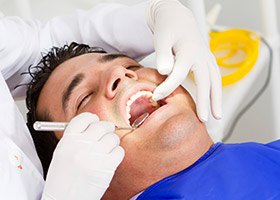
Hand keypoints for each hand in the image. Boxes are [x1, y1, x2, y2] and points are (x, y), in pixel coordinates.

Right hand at [42, 113, 123, 199]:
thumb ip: (77, 137)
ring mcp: (94, 155)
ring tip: (105, 151)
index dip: (92, 119)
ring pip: (113, 137)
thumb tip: (95, 124)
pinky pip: (119, 151)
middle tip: (105, 135)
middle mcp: (81, 145)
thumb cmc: (63, 178)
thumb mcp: (63, 153)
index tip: (95, 123)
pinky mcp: (106, 166)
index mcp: (67, 140)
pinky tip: (109, 160)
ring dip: (111, 142)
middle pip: (102, 125)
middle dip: (105, 129)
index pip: (84, 118)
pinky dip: (116, 154)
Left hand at [147, 0, 221, 121]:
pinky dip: (216, 90)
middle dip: (204, 102)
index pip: (178, 74)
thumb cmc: (168, 28)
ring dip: (216, 99)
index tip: (156, 97)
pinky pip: (215, 77)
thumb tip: (165, 71)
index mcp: (189, 50)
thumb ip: (163, 55)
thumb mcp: (161, 38)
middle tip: (203, 120)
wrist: (178, 18)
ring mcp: (207, 57)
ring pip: (216, 81)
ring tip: (217, 116)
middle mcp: (202, 55)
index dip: (167, 87)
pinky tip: (214, 102)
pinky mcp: (208, 60)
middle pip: (206, 82)